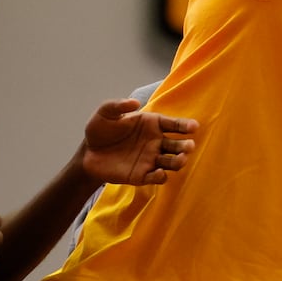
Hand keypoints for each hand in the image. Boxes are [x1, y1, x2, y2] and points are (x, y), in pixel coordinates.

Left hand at [81, 98, 198, 186]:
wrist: (88, 153)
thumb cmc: (100, 130)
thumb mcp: (105, 113)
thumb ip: (118, 106)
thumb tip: (135, 102)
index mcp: (153, 125)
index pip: (174, 124)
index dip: (185, 125)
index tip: (193, 127)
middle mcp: (156, 142)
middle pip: (178, 145)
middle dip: (186, 146)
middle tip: (189, 146)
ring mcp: (150, 160)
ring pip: (172, 162)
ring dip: (179, 161)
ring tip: (180, 159)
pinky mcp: (141, 175)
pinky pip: (157, 178)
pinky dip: (161, 176)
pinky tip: (159, 173)